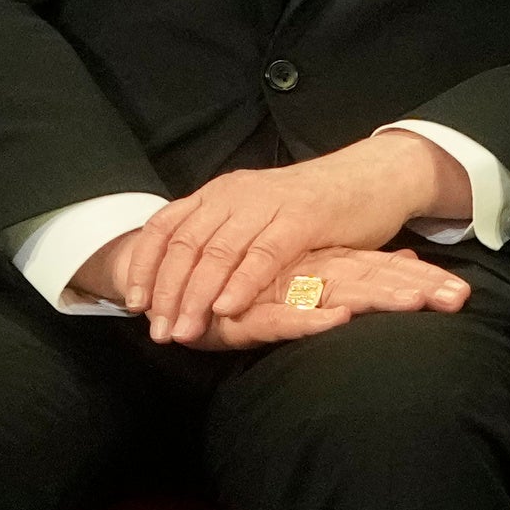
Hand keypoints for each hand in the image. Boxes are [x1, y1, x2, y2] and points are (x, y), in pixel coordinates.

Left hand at [107, 132, 467, 342]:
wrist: (373, 177)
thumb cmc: (315, 205)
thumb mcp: (257, 213)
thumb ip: (224, 235)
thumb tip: (184, 277)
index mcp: (220, 192)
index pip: (166, 227)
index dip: (146, 266)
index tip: (137, 304)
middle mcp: (236, 194)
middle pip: (186, 245)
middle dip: (168, 292)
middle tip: (160, 331)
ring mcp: (269, 204)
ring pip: (219, 252)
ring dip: (197, 296)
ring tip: (186, 330)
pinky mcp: (303, 218)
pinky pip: (264, 254)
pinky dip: (242, 283)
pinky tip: (227, 309)